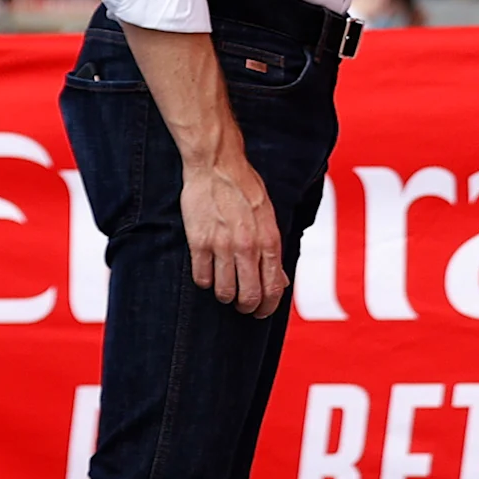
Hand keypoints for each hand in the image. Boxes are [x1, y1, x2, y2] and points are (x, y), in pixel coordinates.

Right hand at [178, 147, 286, 315]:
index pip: (273, 287)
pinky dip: (204, 282)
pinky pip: (201, 277)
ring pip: (224, 291)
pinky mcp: (199, 242)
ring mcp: (222, 246)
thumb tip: (279, 279)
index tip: (261, 312)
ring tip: (224, 292)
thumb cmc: (245, 189)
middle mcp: (248, 246)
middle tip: (242, 307)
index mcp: (270, 241)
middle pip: (249, 295)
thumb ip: (272, 249)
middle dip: (247, 307)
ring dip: (225, 296)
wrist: (217, 166)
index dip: (268, 306)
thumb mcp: (269, 218)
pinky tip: (207, 275)